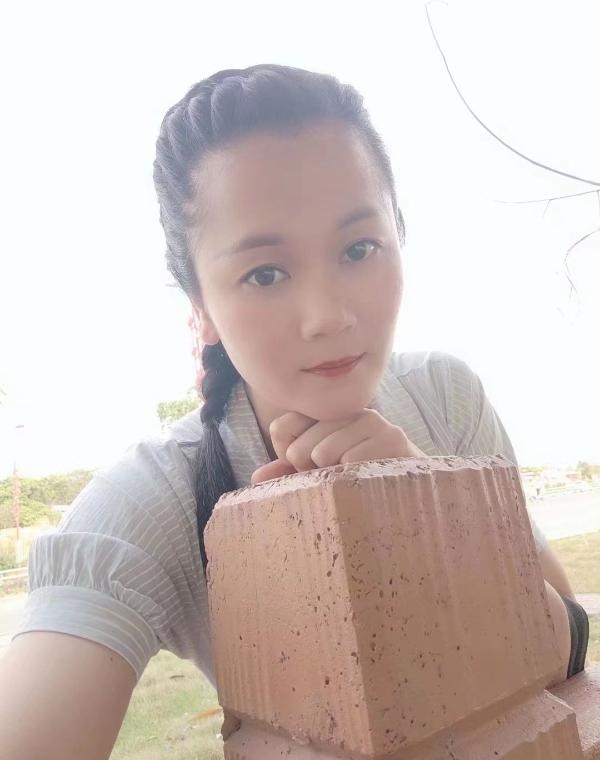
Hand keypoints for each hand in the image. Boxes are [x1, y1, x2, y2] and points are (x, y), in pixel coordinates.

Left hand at [251, 409, 425, 483]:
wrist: (414, 488)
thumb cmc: (362, 478)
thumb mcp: (322, 474)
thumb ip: (290, 472)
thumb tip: (257, 478)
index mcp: (327, 414)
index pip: (282, 427)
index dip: (288, 455)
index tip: (308, 467)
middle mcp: (347, 411)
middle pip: (300, 446)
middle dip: (310, 472)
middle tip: (334, 477)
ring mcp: (371, 421)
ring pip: (324, 452)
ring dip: (333, 476)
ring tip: (352, 477)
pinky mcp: (392, 437)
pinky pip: (352, 460)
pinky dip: (354, 477)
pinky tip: (367, 478)